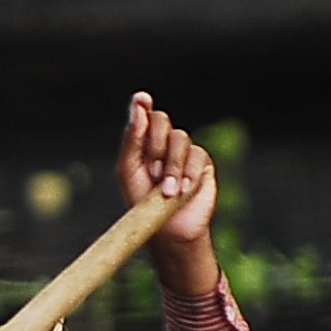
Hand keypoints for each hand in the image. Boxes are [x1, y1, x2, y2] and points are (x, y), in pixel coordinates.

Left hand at [116, 92, 219, 294]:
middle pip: (162, 120)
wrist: (167, 230)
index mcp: (142, 144)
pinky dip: (188, 174)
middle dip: (155, 145)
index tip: (141, 99)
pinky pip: (197, 156)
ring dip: (171, 166)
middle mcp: (163, 144)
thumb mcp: (128, 170)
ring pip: (180, 138)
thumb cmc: (142, 202)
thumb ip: (132, 139)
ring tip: (166, 191)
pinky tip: (183, 192)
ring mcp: (184, 152)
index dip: (142, 105)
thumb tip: (138, 106)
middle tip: (152, 171)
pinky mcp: (202, 164)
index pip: (143, 116)